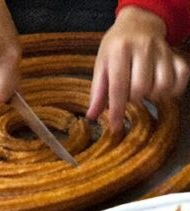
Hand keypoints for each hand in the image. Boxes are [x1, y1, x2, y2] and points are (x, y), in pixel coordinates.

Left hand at [87, 6, 188, 131]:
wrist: (138, 23)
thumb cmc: (115, 47)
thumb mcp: (101, 64)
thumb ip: (98, 91)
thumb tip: (92, 116)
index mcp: (119, 51)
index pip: (118, 86)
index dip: (117, 109)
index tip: (116, 126)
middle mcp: (142, 49)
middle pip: (141, 87)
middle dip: (134, 99)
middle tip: (129, 96)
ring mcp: (162, 51)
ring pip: (163, 84)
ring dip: (153, 96)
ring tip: (144, 92)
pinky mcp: (176, 54)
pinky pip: (183, 76)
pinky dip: (175, 90)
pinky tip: (163, 91)